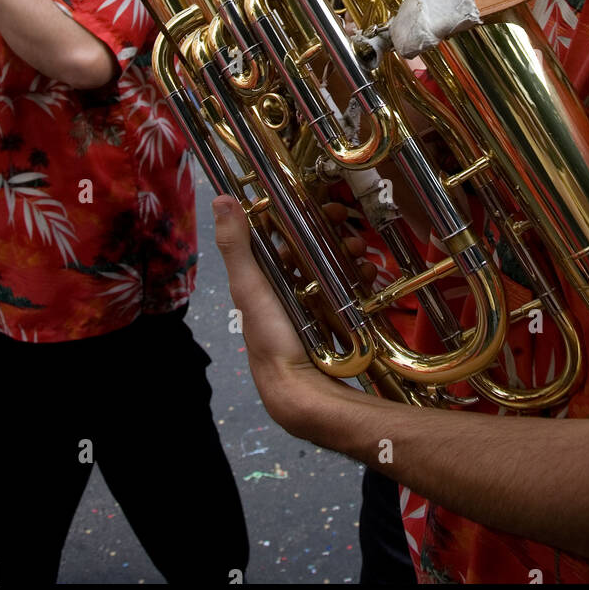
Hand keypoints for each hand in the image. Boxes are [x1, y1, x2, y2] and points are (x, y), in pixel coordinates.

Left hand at [212, 194, 374, 426]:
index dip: (300, 217)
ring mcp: (308, 306)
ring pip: (330, 268)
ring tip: (361, 250)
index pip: (281, 238)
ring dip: (347, 254)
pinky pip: (345, 291)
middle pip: (309, 250)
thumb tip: (220, 199)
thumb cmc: (270, 339)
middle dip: (331, 235)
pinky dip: (357, 278)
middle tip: (348, 224)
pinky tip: (368, 275)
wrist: (300, 390)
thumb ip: (237, 246)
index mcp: (261, 280)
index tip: (323, 206)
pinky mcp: (330, 321)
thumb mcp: (250, 288)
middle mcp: (283, 290)